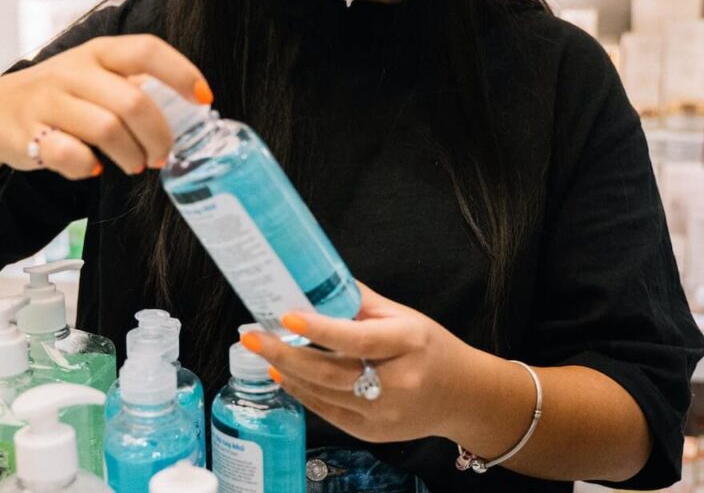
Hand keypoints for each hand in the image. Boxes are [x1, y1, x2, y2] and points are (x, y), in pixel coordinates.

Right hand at [0, 34, 211, 181]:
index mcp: (97, 52)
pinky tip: (92, 168)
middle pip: (133, 100)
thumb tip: (186, 111)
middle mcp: (73, 71)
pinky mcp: (28, 134)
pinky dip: (87, 167)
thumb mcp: (93, 77)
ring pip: (107, 129)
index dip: (181, 73)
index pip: (147, 50)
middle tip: (162, 155)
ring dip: (130, 155)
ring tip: (135, 165)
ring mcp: (48, 101)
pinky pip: (69, 155)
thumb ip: (131, 86)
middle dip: (158, 134)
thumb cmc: (58, 97)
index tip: (204, 99)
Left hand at [241, 282, 478, 443]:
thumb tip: (315, 279)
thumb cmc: (429, 347)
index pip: (358, 338)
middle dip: (286, 354)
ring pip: (325, 394)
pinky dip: (302, 393)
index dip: (320, 329)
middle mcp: (398, 382)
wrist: (462, 395)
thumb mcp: (402, 315)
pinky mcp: (374, 434)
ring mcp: (386, 414)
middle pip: (332, 372)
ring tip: (262, 352)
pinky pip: (329, 413)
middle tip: (252, 337)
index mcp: (408, 343)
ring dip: (288, 372)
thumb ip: (358, 301)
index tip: (287, 317)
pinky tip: (284, 375)